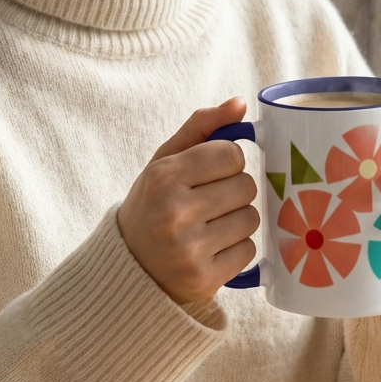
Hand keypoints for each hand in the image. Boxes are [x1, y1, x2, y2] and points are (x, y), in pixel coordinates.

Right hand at [117, 98, 259, 304]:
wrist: (129, 268)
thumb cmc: (152, 206)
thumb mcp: (163, 163)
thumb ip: (200, 128)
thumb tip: (240, 103)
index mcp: (164, 177)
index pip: (230, 155)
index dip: (227, 162)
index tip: (211, 174)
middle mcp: (175, 212)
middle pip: (245, 186)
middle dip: (233, 192)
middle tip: (209, 203)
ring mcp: (190, 249)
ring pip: (251, 219)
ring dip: (237, 221)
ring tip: (210, 227)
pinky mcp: (205, 278)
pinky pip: (248, 250)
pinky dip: (236, 249)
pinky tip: (212, 249)